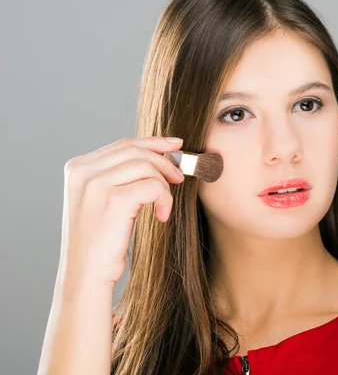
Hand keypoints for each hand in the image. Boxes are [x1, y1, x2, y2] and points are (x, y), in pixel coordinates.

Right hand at [58, 137, 185, 285]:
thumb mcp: (102, 201)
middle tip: (180, 176)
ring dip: (164, 184)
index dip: (153, 143)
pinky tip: (162, 216)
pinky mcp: (114, 200)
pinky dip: (165, 199)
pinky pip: (154, 186)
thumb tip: (156, 155)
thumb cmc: (100, 241)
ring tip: (165, 205)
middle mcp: (83, 171)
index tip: (176, 145)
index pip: (122, 145)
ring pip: (147, 166)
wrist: (86, 274)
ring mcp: (96, 184)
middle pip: (136, 151)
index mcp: (78, 168)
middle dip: (164, 161)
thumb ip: (118, 176)